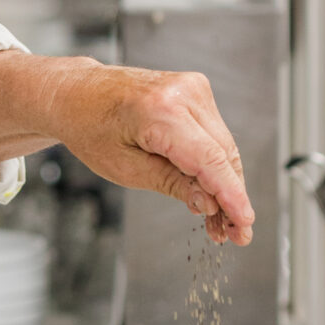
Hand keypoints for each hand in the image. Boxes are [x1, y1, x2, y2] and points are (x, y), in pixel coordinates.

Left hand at [0, 52, 254, 245]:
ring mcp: (194, 88)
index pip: (210, 160)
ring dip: (225, 186)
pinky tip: (211, 196)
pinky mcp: (196, 92)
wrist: (79, 93)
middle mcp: (184, 93)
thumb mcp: (125, 170)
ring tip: (220, 225)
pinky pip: (215, 136)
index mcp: (161, 112)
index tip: (245, 223)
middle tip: (233, 235)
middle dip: (231, 199)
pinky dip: (216, 166)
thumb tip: (209, 204)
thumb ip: (172, 185)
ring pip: (225, 148)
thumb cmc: (91, 128)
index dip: (232, 196)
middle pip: (224, 155)